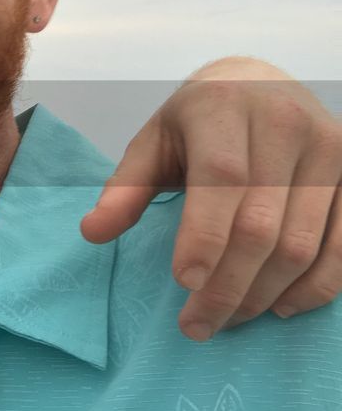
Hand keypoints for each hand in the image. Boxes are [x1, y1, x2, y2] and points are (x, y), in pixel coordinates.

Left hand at [81, 57, 340, 339]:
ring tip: (227, 320)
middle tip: (196, 326)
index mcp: (225, 109)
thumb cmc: (198, 122)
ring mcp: (331, 150)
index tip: (184, 283)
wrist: (262, 84)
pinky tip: (278, 306)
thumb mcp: (153, 141)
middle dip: (227, 285)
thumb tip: (92, 232)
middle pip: (261, 224)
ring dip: (263, 294)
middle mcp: (285, 124)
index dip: (205, 236)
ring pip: (302, 243)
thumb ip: (125, 188)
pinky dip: (314, 287)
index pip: (223, 178)